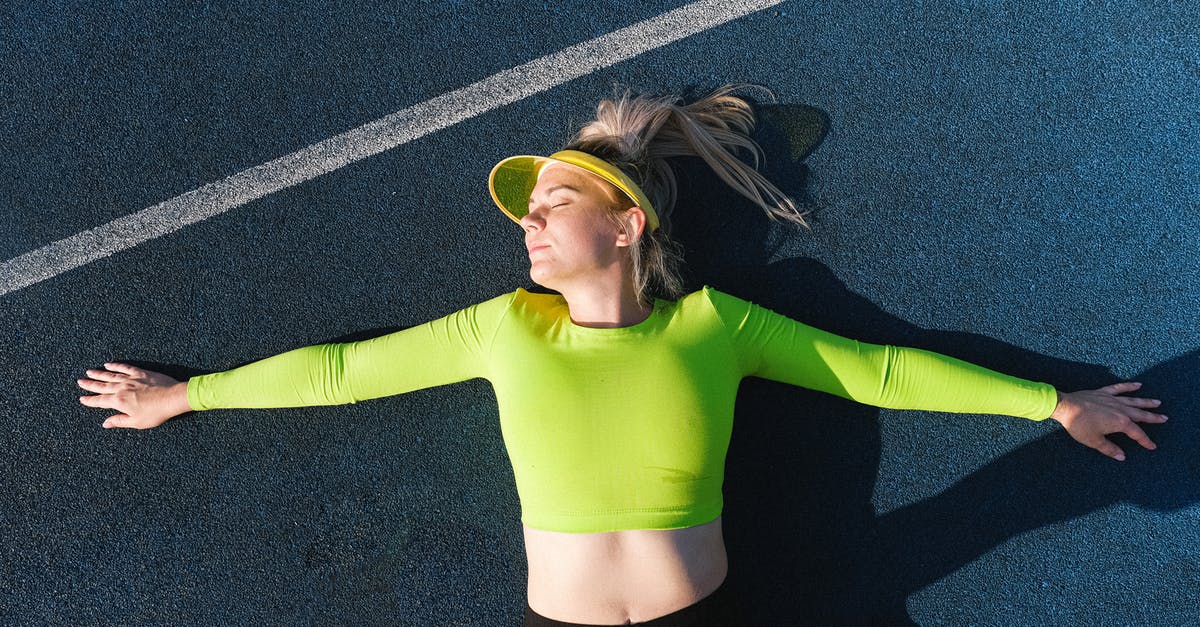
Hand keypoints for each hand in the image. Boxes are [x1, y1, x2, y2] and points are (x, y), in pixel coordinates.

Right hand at [77, 362, 191, 428]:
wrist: (172, 398)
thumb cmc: (156, 412)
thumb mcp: (137, 422)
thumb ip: (119, 421)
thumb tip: (105, 423)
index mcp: (119, 401)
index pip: (100, 401)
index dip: (90, 401)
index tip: (81, 399)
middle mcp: (122, 388)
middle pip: (102, 386)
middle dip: (90, 385)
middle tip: (79, 382)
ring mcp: (131, 379)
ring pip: (110, 375)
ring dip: (99, 374)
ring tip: (89, 372)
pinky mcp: (140, 373)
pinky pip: (125, 367)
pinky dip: (115, 365)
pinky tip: (108, 364)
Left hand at [1050, 382, 1167, 460]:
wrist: (1065, 406)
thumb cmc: (1078, 425)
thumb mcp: (1094, 441)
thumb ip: (1109, 449)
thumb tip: (1122, 457)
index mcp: (1120, 422)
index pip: (1137, 433)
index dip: (1145, 441)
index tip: (1152, 446)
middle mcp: (1120, 409)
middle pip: (1140, 415)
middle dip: (1153, 417)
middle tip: (1165, 418)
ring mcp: (1112, 399)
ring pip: (1134, 401)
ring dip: (1146, 402)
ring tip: (1158, 402)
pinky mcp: (1103, 392)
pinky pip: (1119, 388)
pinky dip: (1129, 386)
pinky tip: (1138, 384)